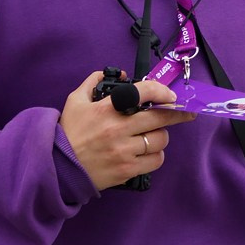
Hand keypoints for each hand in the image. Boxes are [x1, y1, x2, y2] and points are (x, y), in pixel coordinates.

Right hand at [59, 75, 192, 192]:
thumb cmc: (68, 134)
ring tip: (151, 136)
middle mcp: (118, 129)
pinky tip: (147, 153)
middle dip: (178, 114)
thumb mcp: (75, 101)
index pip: (143, 92)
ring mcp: (124, 151)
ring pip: (160, 139)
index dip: (162, 91)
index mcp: (107, 109)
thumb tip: (120, 75)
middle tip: (187, 113)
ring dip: (160, 136)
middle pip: (160, 117)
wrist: (58, 167)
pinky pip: (155, 160)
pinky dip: (155, 155)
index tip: (170, 95)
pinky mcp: (127, 169)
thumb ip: (94, 82)